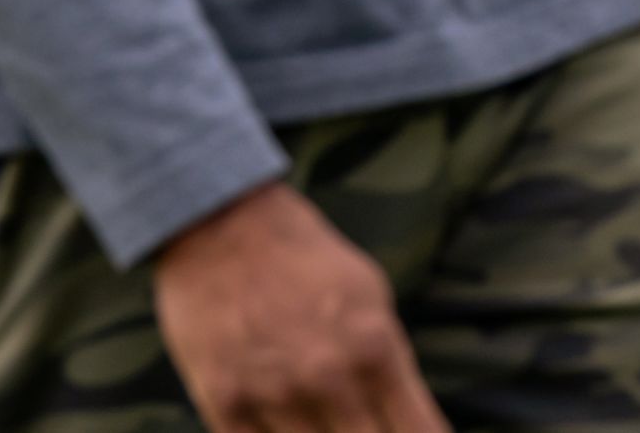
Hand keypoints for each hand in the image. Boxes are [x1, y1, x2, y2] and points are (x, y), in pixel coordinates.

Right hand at [150, 180, 444, 432]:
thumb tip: (405, 419)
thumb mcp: (371, 296)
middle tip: (368, 426)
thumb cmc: (305, 259)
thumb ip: (388, 362)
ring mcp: (274, 397)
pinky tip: (290, 428)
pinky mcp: (224, 406)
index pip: (418, 431)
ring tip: (328, 424)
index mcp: (375, 348)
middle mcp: (329, 379)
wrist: (221, 227)